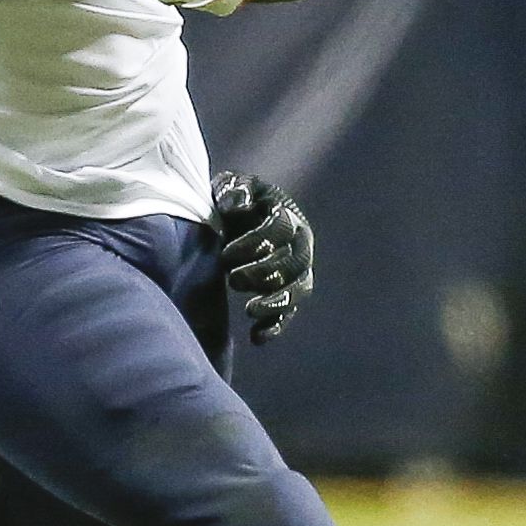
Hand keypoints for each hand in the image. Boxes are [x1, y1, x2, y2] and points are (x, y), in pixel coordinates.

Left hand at [209, 170, 314, 342]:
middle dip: (265, 273)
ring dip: (277, 302)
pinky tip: (257, 338)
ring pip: (299, 289)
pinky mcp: (286, 293)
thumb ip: (233, 189)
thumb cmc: (230, 200)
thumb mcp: (228, 187)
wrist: (230, 221)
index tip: (226, 254)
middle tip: (232, 280)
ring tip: (250, 310)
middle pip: (295, 263)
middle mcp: (300, 244)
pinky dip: (276, 326)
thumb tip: (236, 203)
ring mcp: (297, 270)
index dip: (255, 243)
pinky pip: (289, 313)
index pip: (281, 229)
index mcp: (286, 215)